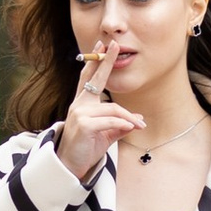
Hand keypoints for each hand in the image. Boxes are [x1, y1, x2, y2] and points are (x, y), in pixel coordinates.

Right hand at [54, 30, 145, 183]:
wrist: (70, 165)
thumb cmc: (86, 148)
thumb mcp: (106, 134)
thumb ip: (120, 125)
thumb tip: (138, 120)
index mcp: (83, 104)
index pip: (89, 78)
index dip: (96, 62)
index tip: (102, 45)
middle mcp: (79, 105)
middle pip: (94, 79)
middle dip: (105, 60)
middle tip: (114, 45)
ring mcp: (80, 113)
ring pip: (113, 109)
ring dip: (129, 117)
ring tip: (140, 125)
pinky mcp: (84, 125)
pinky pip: (111, 120)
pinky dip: (123, 124)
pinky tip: (132, 127)